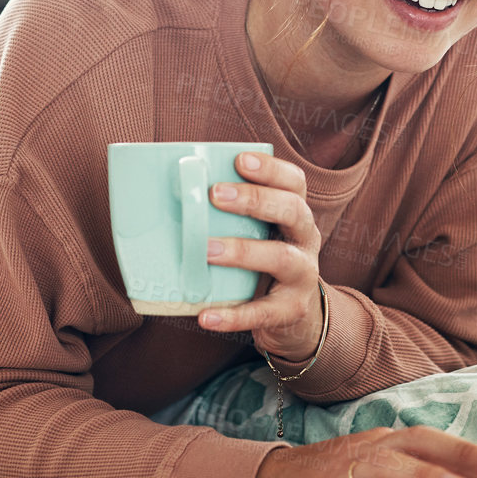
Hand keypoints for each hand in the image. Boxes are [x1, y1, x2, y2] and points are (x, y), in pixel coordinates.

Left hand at [199, 151, 324, 363]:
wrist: (295, 317)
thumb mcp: (257, 234)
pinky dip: (234, 316)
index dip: (271, 169)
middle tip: (216, 194)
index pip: (294, 183)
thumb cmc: (262, 263)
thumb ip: (229, 215)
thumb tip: (170, 195)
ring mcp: (303, 276)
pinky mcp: (291, 310)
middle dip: (255, 199)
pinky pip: (263, 312)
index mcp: (296, 215)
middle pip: (293, 210)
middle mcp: (306, 240)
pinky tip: (206, 316)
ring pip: (282, 257)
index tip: (240, 160)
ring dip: (243, 250)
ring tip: (207, 250)